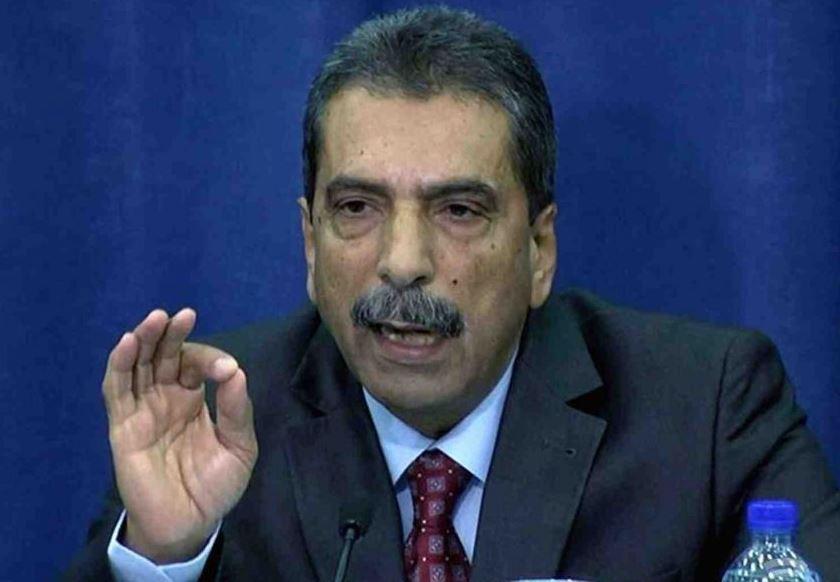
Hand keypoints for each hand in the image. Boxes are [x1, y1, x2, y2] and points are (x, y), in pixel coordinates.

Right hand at [102, 308, 257, 562]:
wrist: (190, 523)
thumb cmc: (215, 486)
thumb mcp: (239, 447)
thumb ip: (236, 411)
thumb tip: (236, 371)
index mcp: (194, 398)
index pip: (196, 364)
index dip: (209, 359)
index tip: (225, 370)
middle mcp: (166, 397)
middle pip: (164, 355)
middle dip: (172, 334)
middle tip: (183, 315)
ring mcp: (143, 409)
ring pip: (139, 365)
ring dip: (145, 340)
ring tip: (156, 319)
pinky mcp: (123, 425)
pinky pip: (117, 389)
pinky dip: (120, 364)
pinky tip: (130, 343)